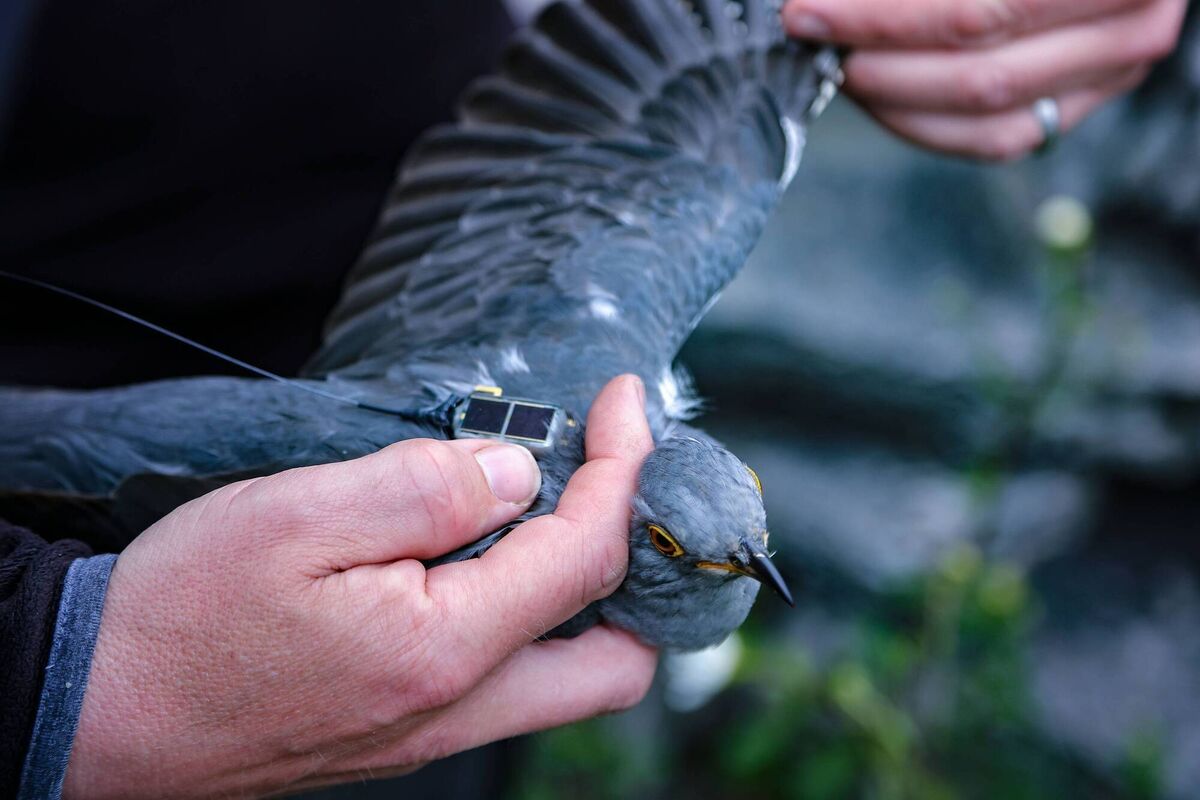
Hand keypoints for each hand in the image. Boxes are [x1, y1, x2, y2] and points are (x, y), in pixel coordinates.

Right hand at [64, 375, 655, 798]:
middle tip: (608, 480)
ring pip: (568, 681)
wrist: (95, 710)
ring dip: (586, 597)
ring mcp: (433, 731)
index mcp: (444, 649)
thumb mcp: (297, 516)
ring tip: (555, 511)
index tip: (624, 403)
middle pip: (615, 660)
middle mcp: (456, 709)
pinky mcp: (404, 731)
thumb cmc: (182, 613)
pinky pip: (507, 684)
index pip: (585, 554)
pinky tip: (484, 558)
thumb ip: (424, 490)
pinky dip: (528, 618)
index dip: (622, 468)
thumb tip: (517, 475)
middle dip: (634, 565)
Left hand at [784, 0, 1187, 158]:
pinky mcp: (1073, 111)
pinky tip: (873, 96)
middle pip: (977, 69)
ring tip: (835, 60)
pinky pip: (991, 140)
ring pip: (982, 111)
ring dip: (890, 94)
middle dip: (874, 53)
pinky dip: (921, 122)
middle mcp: (1130, 27)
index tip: (806, 9)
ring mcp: (1108, 77)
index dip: (878, 16)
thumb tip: (830, 2)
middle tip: (810, 34)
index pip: (976, 11)